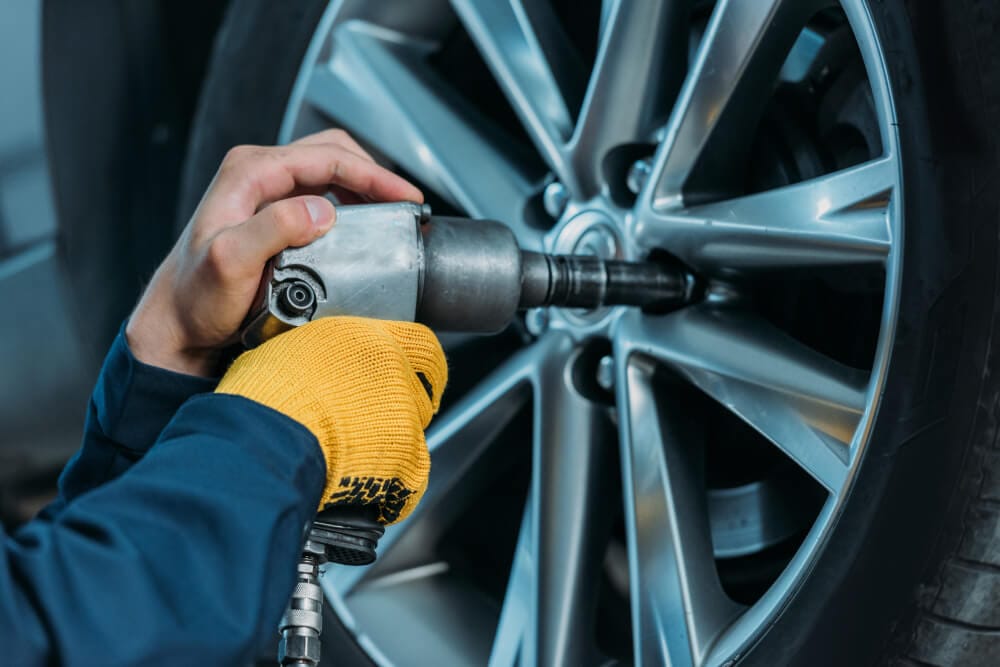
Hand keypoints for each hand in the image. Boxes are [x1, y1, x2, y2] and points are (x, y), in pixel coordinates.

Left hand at [126, 129, 421, 375]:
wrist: (177, 322)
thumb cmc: (196, 297)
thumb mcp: (230, 262)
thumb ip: (272, 229)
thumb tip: (321, 209)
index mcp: (249, 173)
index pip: (325, 158)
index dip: (372, 175)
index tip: (405, 197)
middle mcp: (257, 174)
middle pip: (331, 154)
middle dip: (374, 175)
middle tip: (405, 204)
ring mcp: (265, 192)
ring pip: (329, 171)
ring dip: (364, 188)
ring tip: (390, 214)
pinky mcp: (273, 213)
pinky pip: (322, 194)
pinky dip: (350, 204)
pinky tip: (363, 225)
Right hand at [215, 317, 447, 523]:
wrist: (267, 437)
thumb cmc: (265, 396)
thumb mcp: (291, 351)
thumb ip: (323, 358)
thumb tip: (313, 368)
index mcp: (370, 340)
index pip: (422, 346)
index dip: (421, 366)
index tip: (417, 378)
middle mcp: (395, 372)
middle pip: (420, 394)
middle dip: (402, 413)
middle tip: (374, 427)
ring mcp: (404, 415)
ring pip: (413, 436)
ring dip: (392, 450)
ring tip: (356, 460)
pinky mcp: (406, 458)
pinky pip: (409, 478)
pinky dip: (391, 489)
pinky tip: (365, 492)